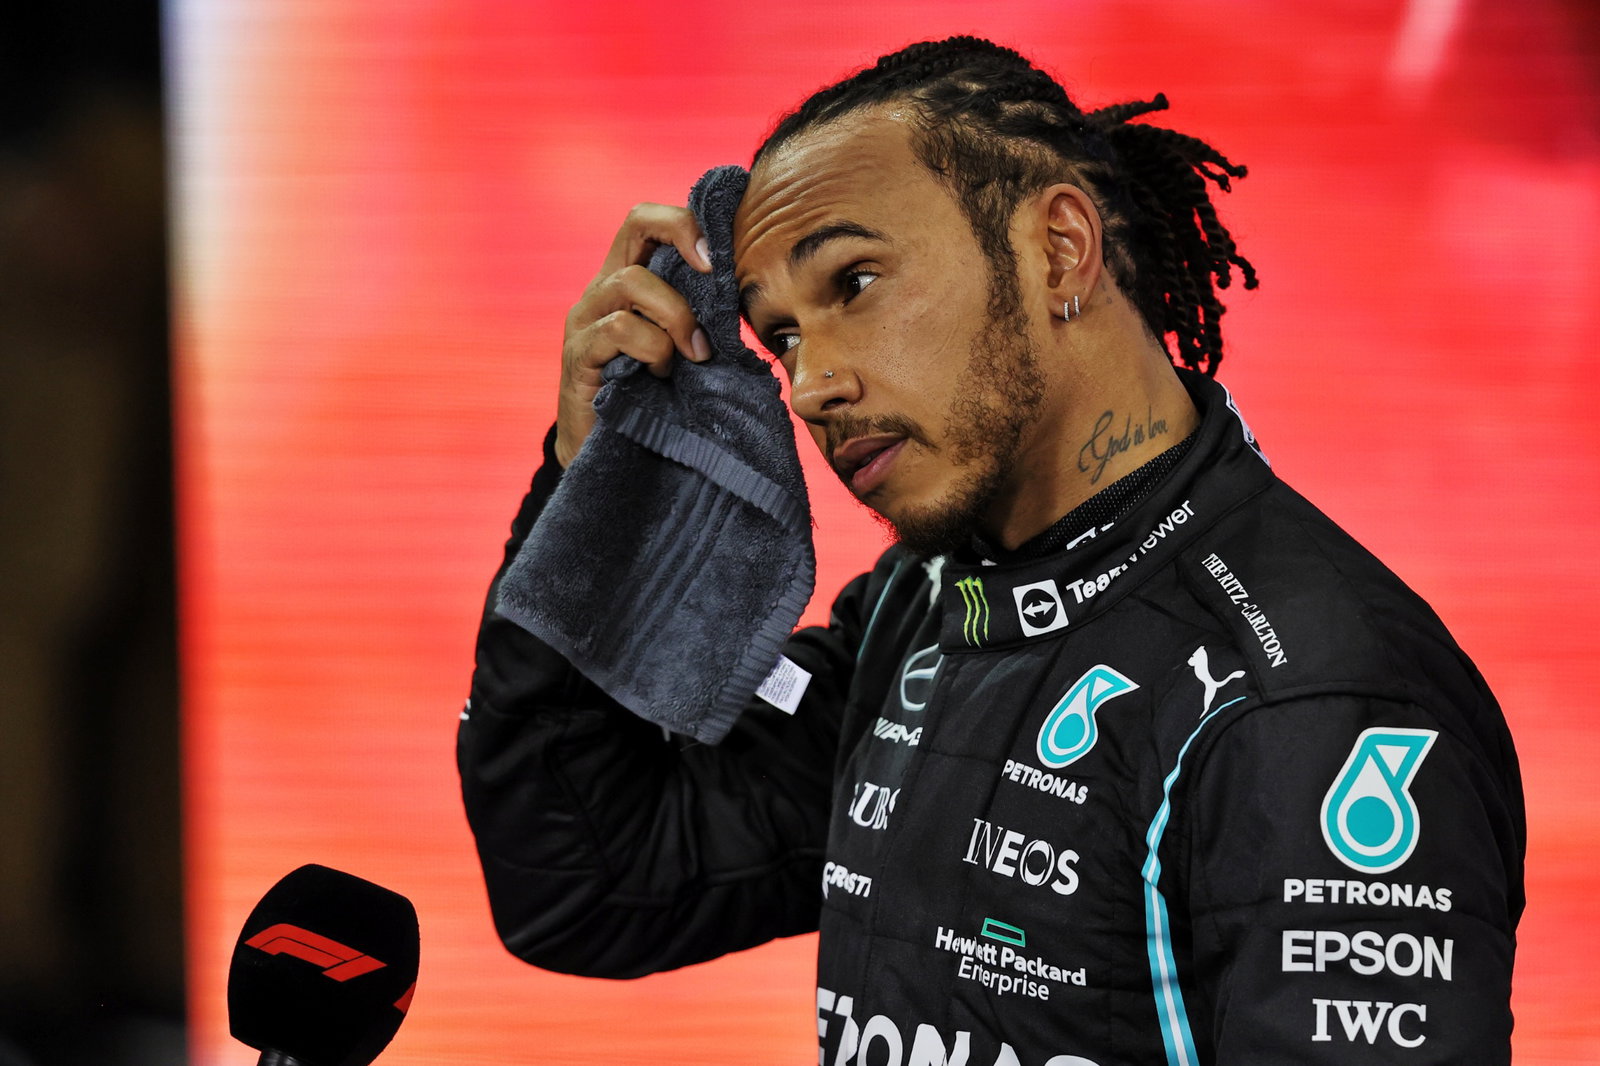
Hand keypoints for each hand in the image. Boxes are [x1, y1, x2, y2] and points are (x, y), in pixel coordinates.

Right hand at [555, 203, 713, 466]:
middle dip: (683, 238)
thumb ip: (703, 320)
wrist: (604, 456)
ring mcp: (585, 319)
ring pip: (632, 282)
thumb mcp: (682, 350)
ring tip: (692, 355)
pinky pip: (618, 329)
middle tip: (714, 274)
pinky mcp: (578, 355)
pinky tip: (660, 375)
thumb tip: (756, 300)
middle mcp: (602, 289)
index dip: (686, 221)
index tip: (720, 255)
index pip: (649, 221)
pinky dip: (652, 349)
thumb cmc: (652, 399)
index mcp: (629, 281)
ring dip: (675, 316)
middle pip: (636, 222)